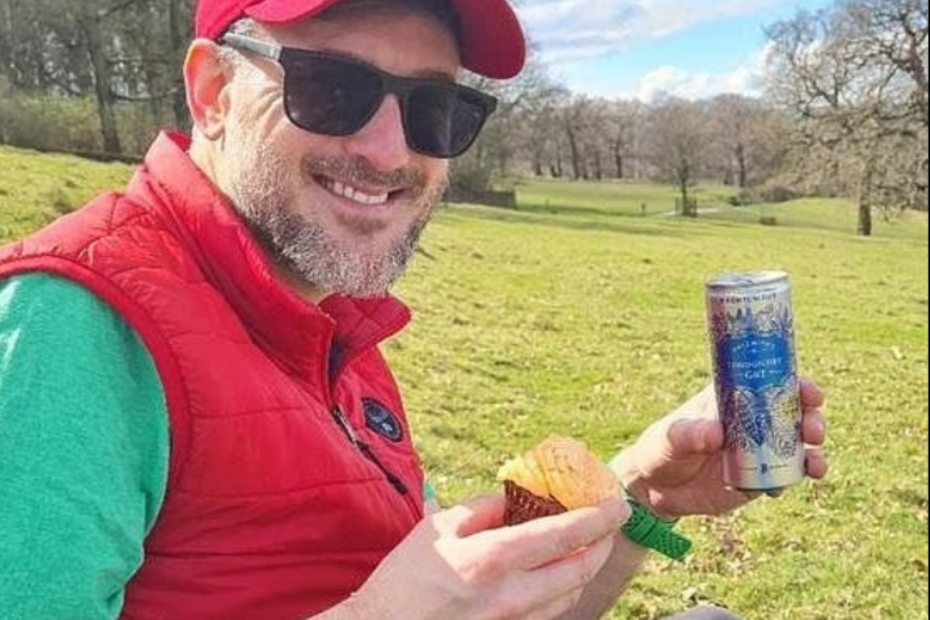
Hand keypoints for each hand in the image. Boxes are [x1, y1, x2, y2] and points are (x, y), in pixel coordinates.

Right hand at [345, 495, 629, 619]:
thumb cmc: (404, 577)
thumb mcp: (437, 527)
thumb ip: (483, 508)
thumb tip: (516, 498)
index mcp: (493, 559)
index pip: (564, 534)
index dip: (599, 517)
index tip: (617, 502)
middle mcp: (511, 596)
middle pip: (580, 570)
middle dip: (603, 544)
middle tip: (608, 523)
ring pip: (570, 595)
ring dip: (584, 567)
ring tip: (585, 544)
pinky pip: (549, 613)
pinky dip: (561, 589)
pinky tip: (554, 573)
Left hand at [609, 378, 827, 518]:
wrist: (656, 488)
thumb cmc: (661, 449)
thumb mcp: (671, 438)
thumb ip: (690, 434)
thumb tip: (717, 433)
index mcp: (731, 398)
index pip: (768, 383)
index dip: (795, 384)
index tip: (810, 393)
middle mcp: (751, 421)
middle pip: (792, 413)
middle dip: (811, 419)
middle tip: (812, 431)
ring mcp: (758, 449)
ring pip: (796, 445)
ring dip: (813, 451)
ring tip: (815, 464)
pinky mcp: (758, 477)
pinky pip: (786, 475)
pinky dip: (796, 477)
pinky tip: (793, 483)